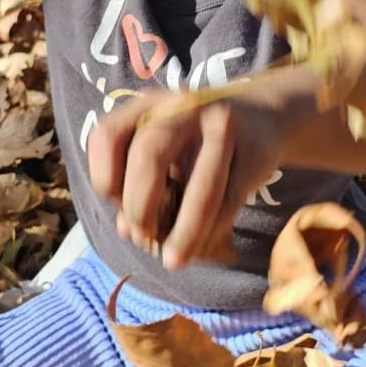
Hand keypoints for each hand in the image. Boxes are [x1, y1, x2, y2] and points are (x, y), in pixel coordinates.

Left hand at [87, 89, 290, 270]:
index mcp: (146, 105)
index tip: (117, 208)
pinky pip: (230, 199)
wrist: (261, 119)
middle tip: (143, 236)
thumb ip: (137, 183)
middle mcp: (180, 106)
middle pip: (149, 154)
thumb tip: (128, 231)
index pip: (107, 136)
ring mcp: (220, 123)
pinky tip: (201, 246)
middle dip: (140, 205)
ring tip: (174, 261)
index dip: (105, 179)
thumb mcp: (162, 151)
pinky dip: (211, 230)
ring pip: (201, 183)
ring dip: (184, 231)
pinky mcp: (253, 148)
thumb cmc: (196, 146)